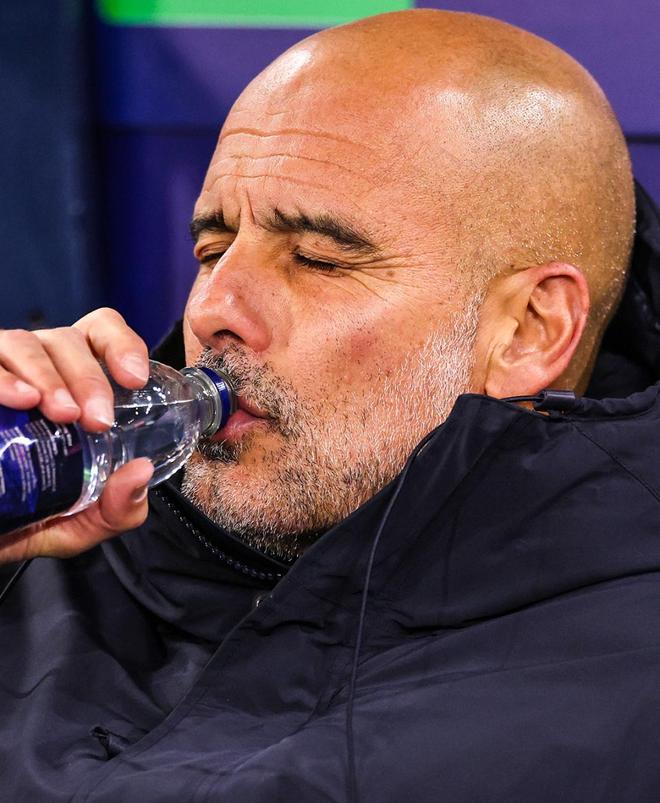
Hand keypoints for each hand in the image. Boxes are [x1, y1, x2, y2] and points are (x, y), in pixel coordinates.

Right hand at [0, 308, 154, 563]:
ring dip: (49, 377)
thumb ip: (119, 507)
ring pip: (25, 342)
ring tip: (61, 414)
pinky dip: (2, 377)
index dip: (122, 344)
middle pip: (68, 339)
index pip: (102, 334)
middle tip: (97, 420)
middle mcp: (37, 366)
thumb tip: (140, 472)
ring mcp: (1, 370)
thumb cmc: (29, 515)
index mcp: (74, 381)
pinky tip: (19, 399)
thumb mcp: (80, 521)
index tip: (134, 379)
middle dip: (90, 377)